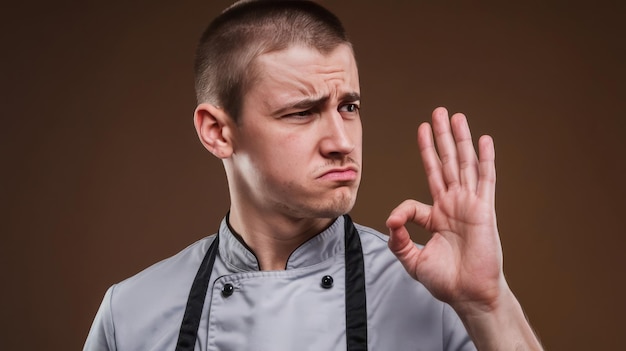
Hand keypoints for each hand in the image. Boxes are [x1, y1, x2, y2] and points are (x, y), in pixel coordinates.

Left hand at [386, 107, 503, 312]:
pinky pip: (486, 180)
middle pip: (444, 163)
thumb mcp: (411, 260)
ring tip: (455, 116)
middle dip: (439, 138)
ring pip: (463, 164)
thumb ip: (398, 239)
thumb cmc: (446, 280)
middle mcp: (453, 205)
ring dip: (459, 139)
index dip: (403, 209)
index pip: (417, 197)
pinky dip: (486, 159)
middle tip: (437, 113)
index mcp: (436, 215)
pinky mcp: (484, 210)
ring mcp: (469, 205)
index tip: (395, 222)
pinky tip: (484, 140)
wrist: (470, 295)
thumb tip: (390, 219)